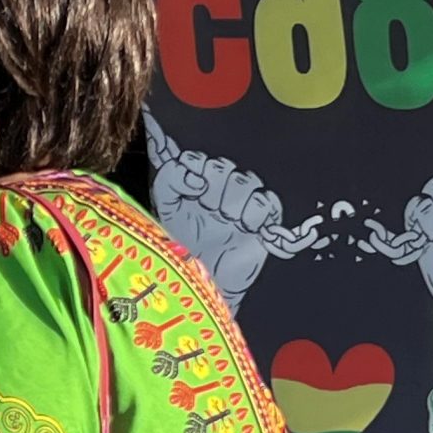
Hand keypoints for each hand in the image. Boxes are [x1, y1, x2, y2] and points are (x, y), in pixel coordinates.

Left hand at [145, 116, 323, 307]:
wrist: (203, 278)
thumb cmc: (181, 243)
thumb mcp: (166, 206)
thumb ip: (171, 178)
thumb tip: (197, 179)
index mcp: (196, 177)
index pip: (199, 154)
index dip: (195, 163)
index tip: (190, 184)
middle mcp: (221, 185)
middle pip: (224, 165)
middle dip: (213, 186)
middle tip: (207, 207)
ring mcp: (244, 200)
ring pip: (246, 180)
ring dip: (232, 202)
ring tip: (223, 220)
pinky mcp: (264, 218)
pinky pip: (266, 202)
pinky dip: (254, 213)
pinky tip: (243, 226)